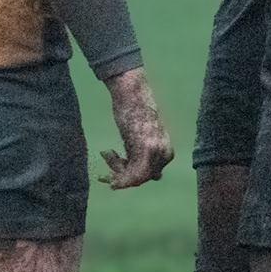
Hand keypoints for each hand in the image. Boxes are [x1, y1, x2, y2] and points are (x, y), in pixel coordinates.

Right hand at [99, 68, 172, 189]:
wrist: (132, 93)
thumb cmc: (134, 113)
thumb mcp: (143, 139)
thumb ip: (150, 157)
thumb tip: (158, 178)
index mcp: (167, 151)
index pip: (149, 176)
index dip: (128, 177)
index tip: (110, 175)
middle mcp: (165, 154)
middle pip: (141, 179)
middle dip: (121, 176)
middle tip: (103, 174)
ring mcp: (157, 151)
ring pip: (135, 178)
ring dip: (116, 171)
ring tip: (107, 152)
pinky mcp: (146, 147)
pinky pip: (133, 174)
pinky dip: (117, 172)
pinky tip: (107, 153)